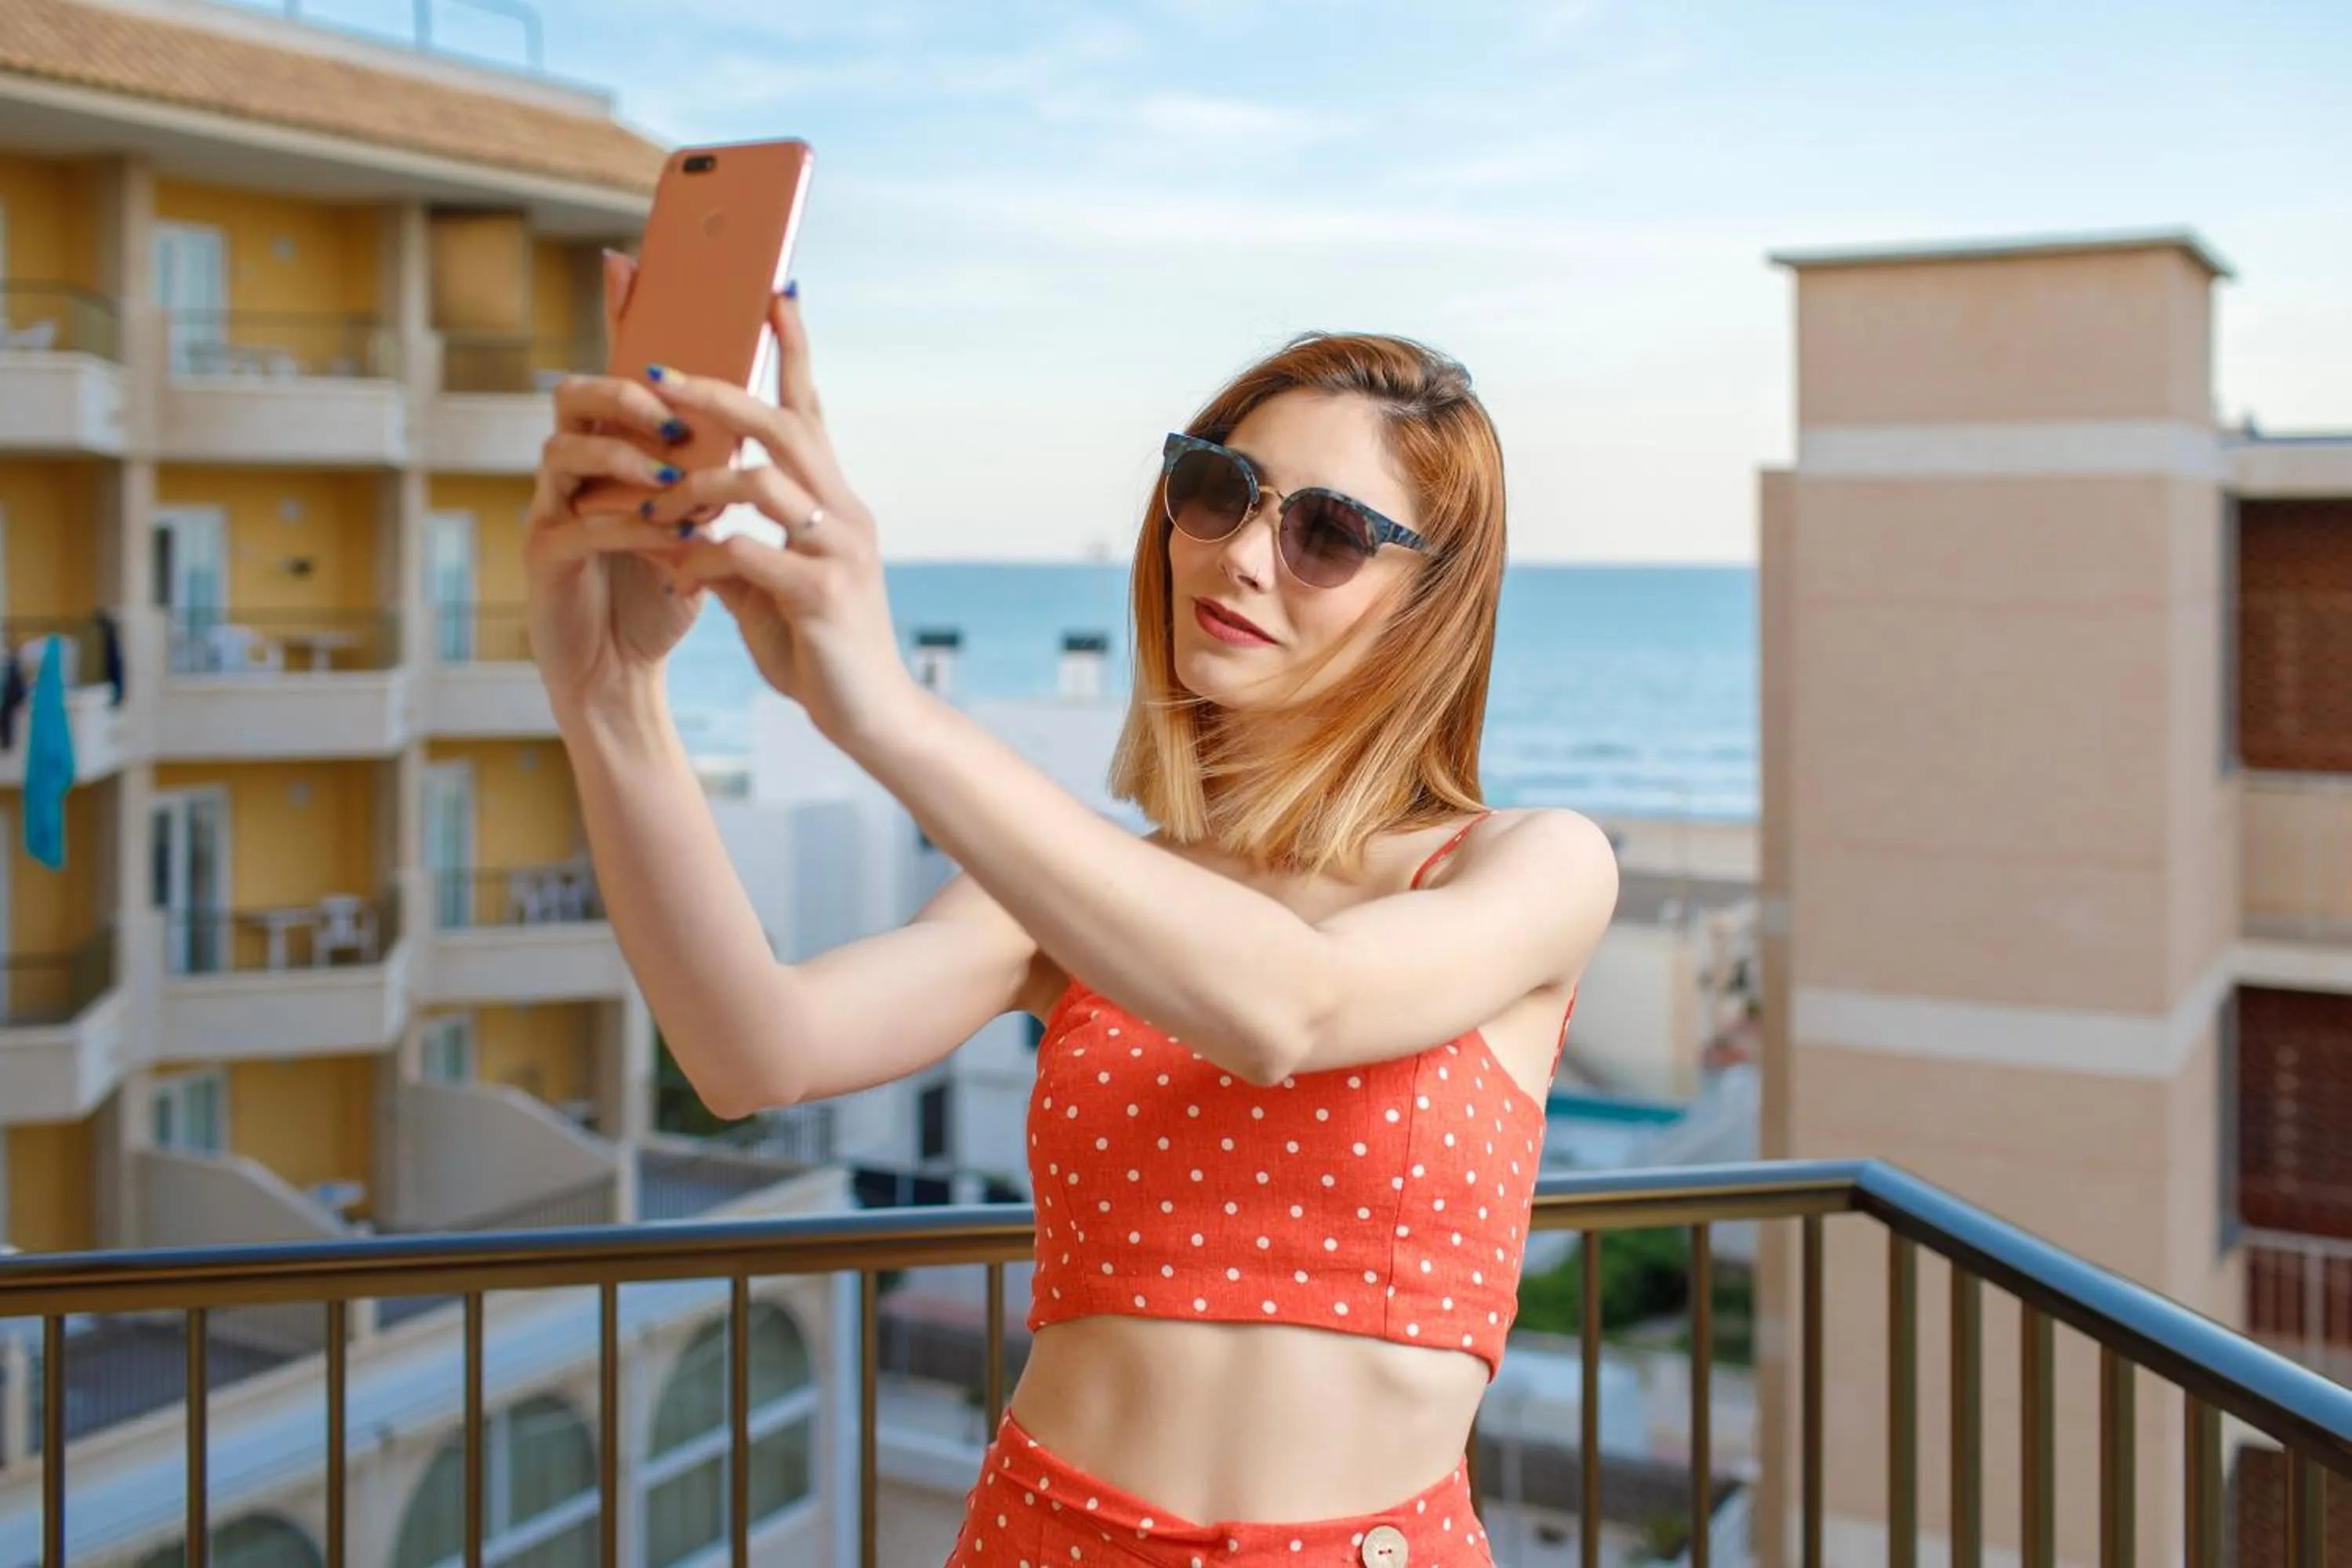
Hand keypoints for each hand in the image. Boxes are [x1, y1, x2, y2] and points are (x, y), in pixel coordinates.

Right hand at [521, 250, 702, 726]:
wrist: (625, 675)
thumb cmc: (658, 594)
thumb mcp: (695, 522)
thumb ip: (711, 470)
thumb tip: (760, 412)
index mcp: (610, 453)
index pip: (616, 372)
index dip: (620, 317)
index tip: (635, 262)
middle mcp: (571, 470)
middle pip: (572, 393)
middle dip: (624, 393)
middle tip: (671, 408)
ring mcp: (550, 509)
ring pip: (563, 449)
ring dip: (623, 456)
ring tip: (671, 475)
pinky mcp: (545, 557)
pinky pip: (575, 522)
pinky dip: (622, 522)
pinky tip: (662, 530)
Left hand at [633, 290, 924, 750]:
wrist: (870, 718)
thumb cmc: (818, 649)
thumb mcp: (768, 585)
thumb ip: (735, 543)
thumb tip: (685, 517)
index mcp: (835, 503)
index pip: (812, 410)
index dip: (793, 351)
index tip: (772, 295)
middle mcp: (846, 515)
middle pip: (785, 426)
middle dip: (720, 394)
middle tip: (664, 375)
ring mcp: (839, 553)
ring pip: (763, 481)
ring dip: (698, 486)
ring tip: (659, 508)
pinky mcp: (822, 596)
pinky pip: (749, 553)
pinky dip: (703, 558)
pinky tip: (679, 579)